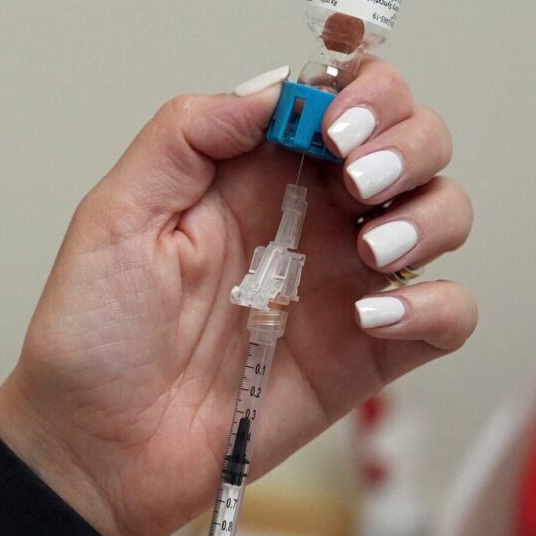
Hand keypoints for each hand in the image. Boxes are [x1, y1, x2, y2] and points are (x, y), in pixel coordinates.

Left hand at [0, 61, 475, 535]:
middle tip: (353, 179)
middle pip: (410, 143)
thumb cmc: (91, 336)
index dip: (360, 91)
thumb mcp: (114, 217)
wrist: (93, 445)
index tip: (333, 122)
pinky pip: (445, 314)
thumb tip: (272, 90)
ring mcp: (342, 286)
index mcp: (249, 175)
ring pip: (442, 215)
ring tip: (367, 253)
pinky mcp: (365, 355)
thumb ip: (185, 138)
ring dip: (427, 216)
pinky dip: (431, 305)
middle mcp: (307, 219)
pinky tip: (370, 318)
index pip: (340, 101)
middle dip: (405, 142)